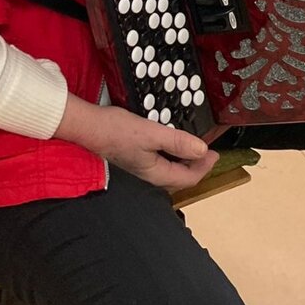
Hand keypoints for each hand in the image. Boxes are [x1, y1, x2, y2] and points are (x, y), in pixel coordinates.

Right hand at [99, 105, 218, 191]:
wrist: (89, 127)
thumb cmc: (116, 131)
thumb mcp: (151, 133)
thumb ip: (177, 142)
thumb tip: (202, 150)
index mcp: (156, 173)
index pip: (189, 177)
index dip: (205, 166)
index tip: (215, 151)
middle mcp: (151, 174)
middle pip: (182, 176)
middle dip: (198, 164)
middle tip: (207, 148)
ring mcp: (143, 166)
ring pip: (172, 168)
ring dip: (186, 158)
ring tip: (194, 144)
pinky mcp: (138, 157)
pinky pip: (163, 160)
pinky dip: (174, 152)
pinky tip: (172, 140)